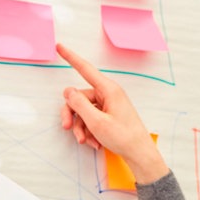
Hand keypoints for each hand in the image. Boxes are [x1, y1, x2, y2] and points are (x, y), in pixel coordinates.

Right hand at [57, 43, 168, 183]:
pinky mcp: (108, 115)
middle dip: (72, 114)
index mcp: (108, 90)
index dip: (71, 57)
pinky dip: (89, 131)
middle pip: (79, 97)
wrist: (139, 153)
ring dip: (81, 127)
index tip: (60, 46)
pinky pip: (91, 119)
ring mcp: (109, 105)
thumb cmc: (123, 137)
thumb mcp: (96, 121)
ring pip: (83, 111)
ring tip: (86, 141)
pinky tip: (94, 143)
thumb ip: (79, 104)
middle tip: (67, 128)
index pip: (85, 69)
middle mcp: (108, 94)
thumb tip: (68, 91)